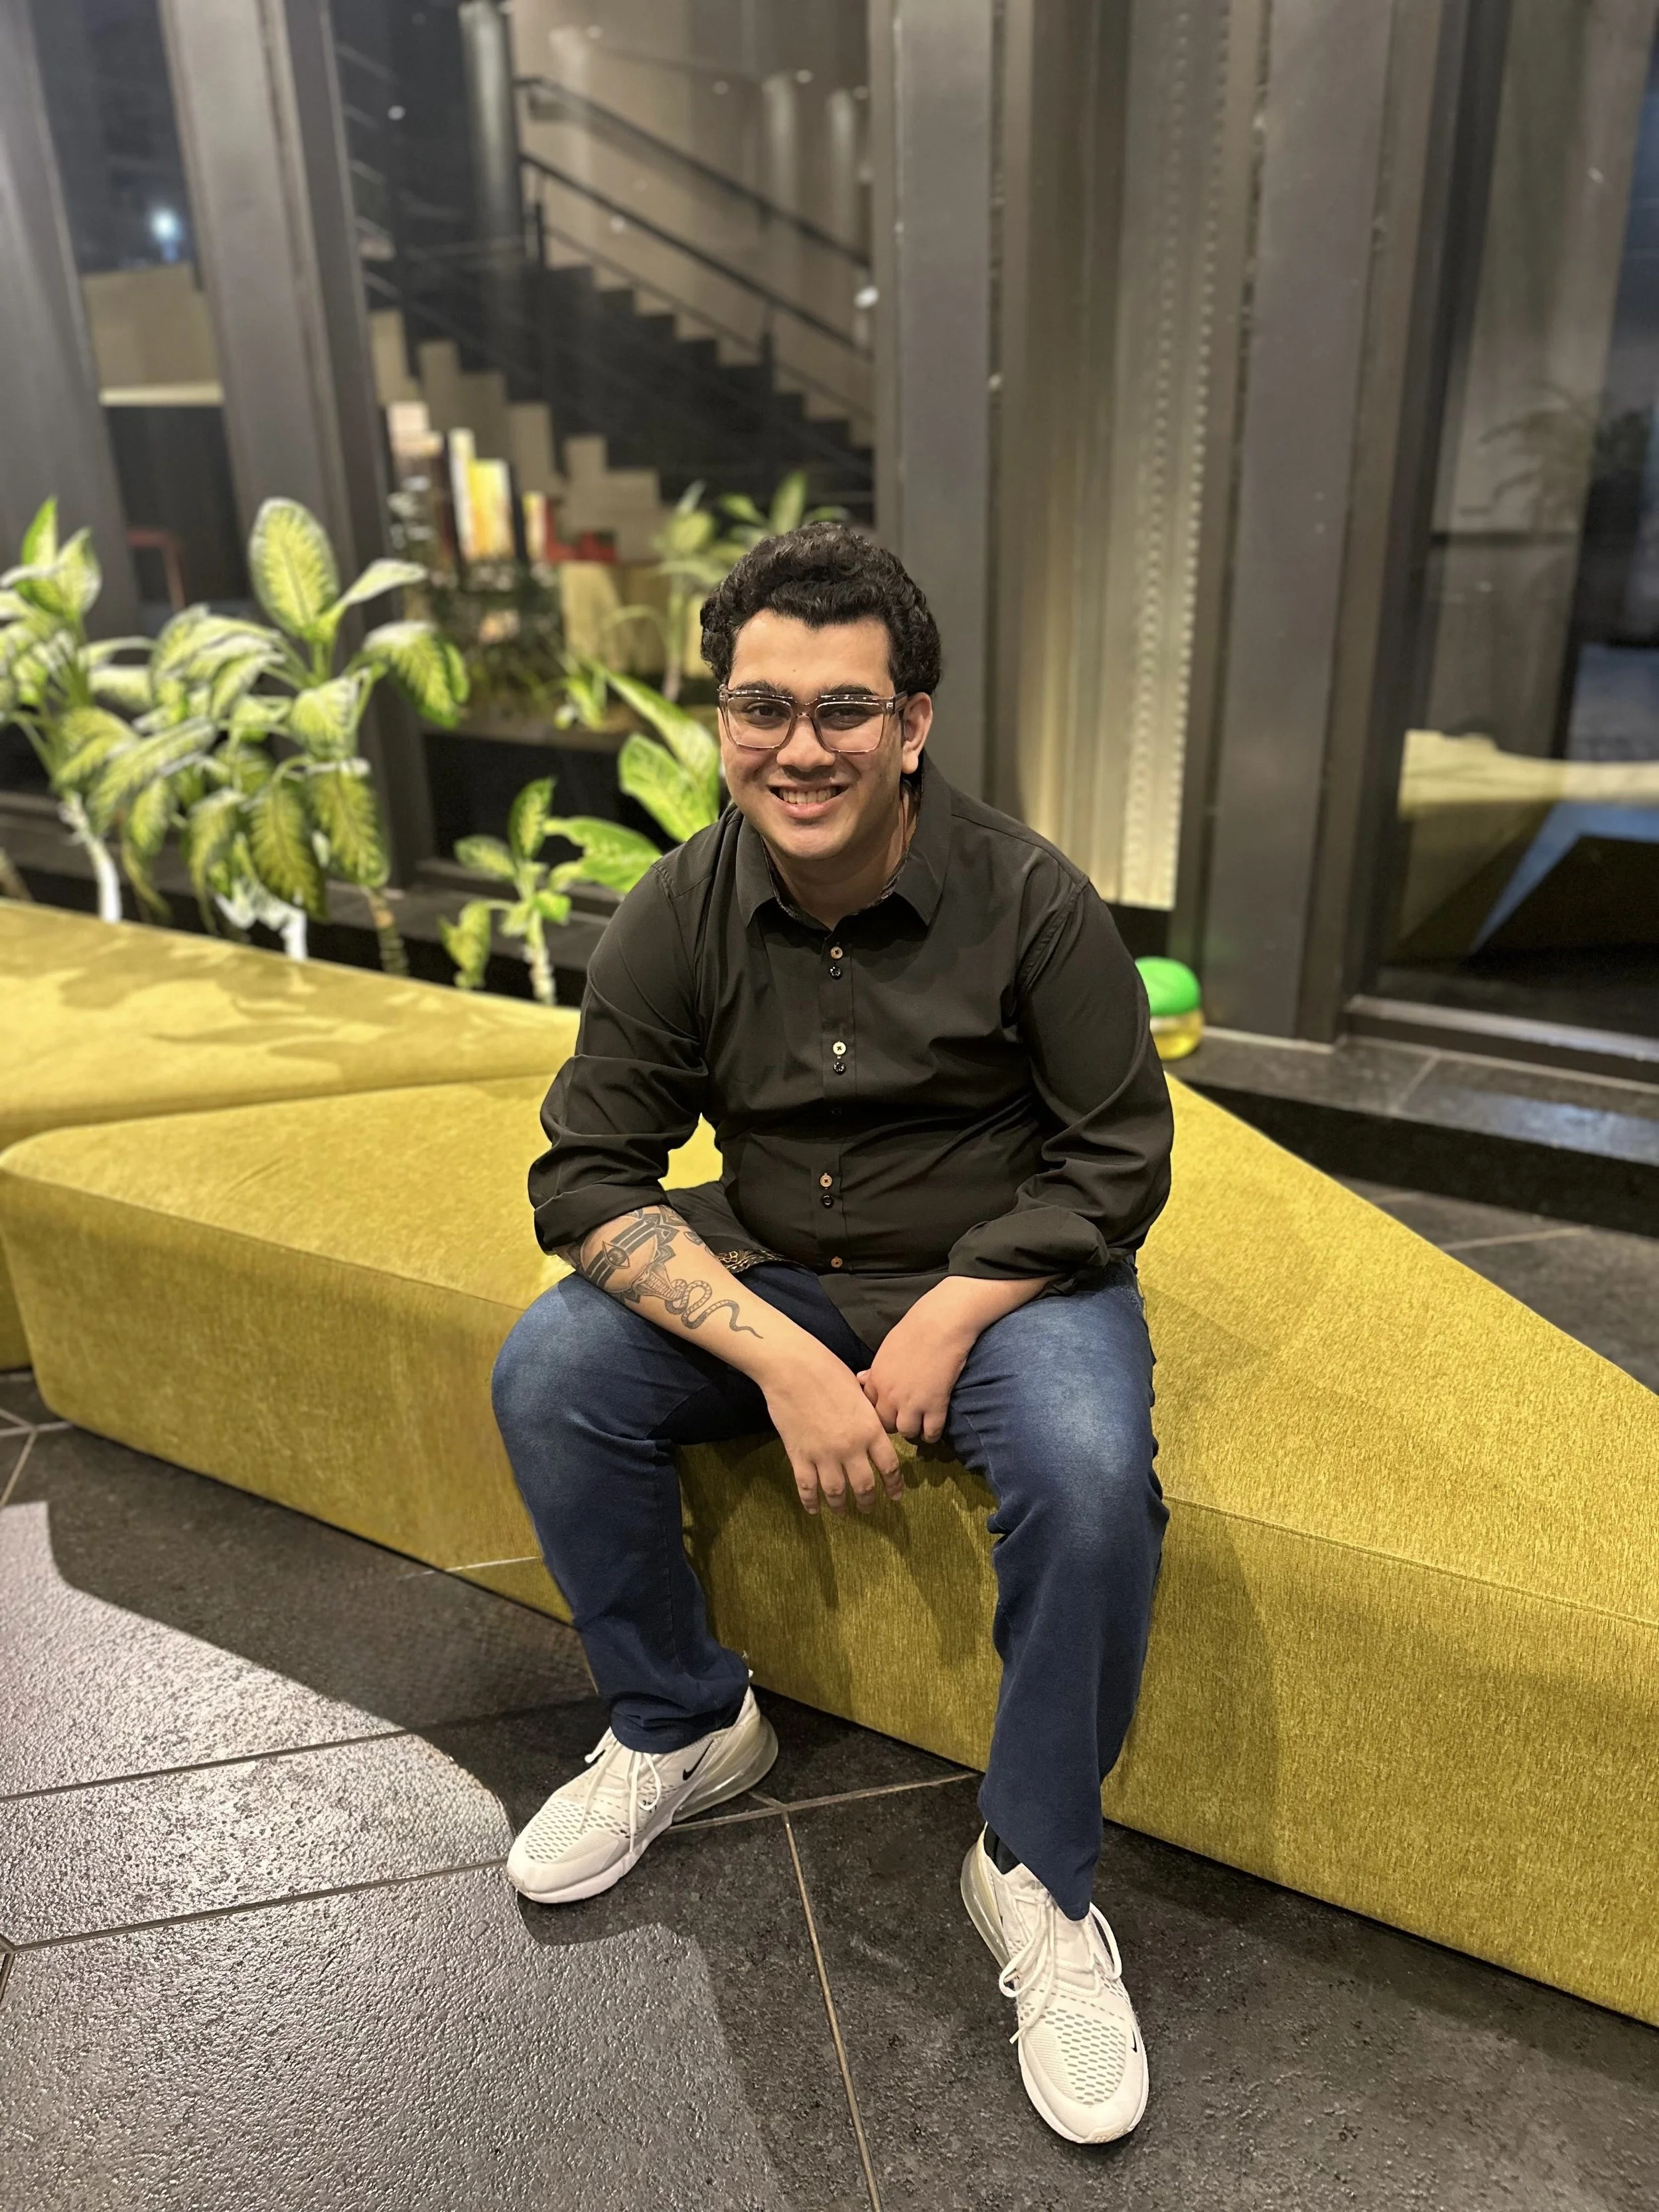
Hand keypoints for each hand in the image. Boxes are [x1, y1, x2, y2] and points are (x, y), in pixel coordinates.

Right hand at [759, 1342, 903, 1516]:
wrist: (793, 1368)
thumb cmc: (827, 1371)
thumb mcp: (859, 1391)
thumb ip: (868, 1413)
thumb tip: (874, 1422)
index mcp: (870, 1429)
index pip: (889, 1466)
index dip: (894, 1485)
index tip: (895, 1495)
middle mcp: (851, 1447)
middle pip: (864, 1485)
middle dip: (867, 1501)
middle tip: (868, 1508)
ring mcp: (823, 1454)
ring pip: (836, 1492)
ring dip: (841, 1507)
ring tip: (843, 1513)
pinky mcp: (800, 1456)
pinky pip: (807, 1487)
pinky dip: (810, 1502)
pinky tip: (813, 1509)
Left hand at [858, 1275, 1053, 1442]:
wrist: (940, 1323)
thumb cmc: (914, 1329)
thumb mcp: (886, 1349)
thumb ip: (875, 1370)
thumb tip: (861, 1379)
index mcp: (876, 1380)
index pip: (868, 1409)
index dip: (878, 1412)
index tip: (887, 1411)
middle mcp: (890, 1396)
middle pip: (885, 1424)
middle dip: (893, 1424)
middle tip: (904, 1419)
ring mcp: (912, 1403)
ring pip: (906, 1432)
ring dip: (913, 1429)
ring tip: (920, 1423)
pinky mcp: (935, 1406)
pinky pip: (931, 1433)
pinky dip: (933, 1434)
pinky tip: (935, 1427)